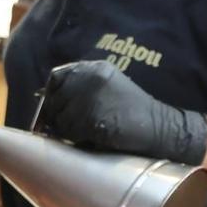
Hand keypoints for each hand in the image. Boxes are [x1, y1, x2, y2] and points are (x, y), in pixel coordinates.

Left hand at [39, 59, 206, 165]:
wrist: (159, 126)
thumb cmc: (133, 112)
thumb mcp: (109, 87)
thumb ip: (83, 87)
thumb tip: (47, 98)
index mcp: (95, 68)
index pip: (57, 77)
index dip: (53, 95)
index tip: (57, 108)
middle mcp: (91, 77)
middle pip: (55, 98)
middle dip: (58, 114)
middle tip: (70, 127)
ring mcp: (91, 97)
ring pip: (60, 117)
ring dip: (67, 129)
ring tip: (85, 133)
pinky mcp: (92, 117)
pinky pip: (70, 131)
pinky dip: (76, 138)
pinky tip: (92, 138)